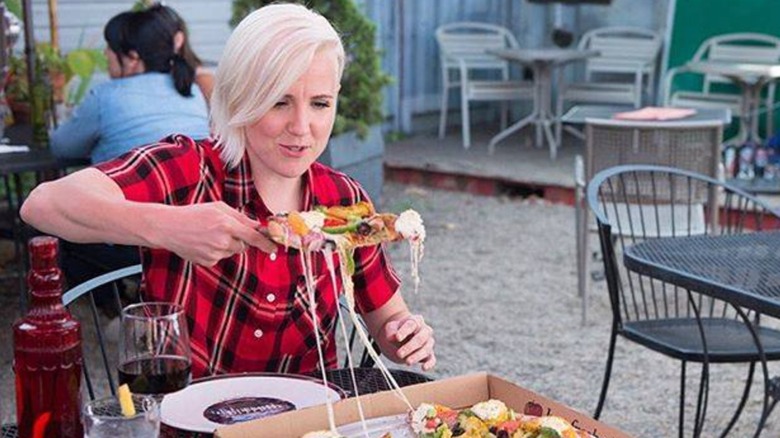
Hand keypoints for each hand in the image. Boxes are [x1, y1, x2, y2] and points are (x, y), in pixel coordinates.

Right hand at [154, 201, 276, 265]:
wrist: (169, 227)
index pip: (253, 237)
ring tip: (210, 235)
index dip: (266, 243)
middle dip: (240, 239)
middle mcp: (222, 241)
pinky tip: (203, 243)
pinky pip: (220, 257)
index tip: (274, 248)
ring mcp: (214, 253)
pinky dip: (216, 251)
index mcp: (227, 224)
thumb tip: (257, 226)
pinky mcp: (208, 262)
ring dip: (227, 245)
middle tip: (224, 230)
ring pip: (232, 251)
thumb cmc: (194, 214)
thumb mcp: (219, 207)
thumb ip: (240, 217)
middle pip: (243, 245)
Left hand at [382, 314, 435, 370]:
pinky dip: (429, 364)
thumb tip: (392, 337)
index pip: (411, 325)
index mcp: (415, 321)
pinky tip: (424, 368)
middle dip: (410, 347)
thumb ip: (391, 332)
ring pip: (426, 349)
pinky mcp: (430, 354)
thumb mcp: (391, 328)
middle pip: (420, 338)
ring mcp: (429, 342)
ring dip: (417, 356)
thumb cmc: (397, 331)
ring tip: (407, 362)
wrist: (402, 338)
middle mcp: (425, 330)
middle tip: (399, 354)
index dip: (404, 331)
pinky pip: (432, 359)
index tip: (397, 338)